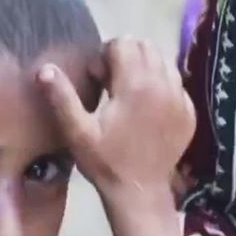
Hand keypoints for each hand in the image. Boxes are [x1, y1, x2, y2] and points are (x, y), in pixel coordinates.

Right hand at [39, 38, 191, 235]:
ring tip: (129, 94)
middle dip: (126, 57)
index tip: (98, 81)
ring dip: (145, 68)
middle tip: (112, 84)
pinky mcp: (189, 112)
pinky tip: (147, 109)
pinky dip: (162, 85)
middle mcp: (164, 85)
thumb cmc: (106, 162)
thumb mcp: (77, 132)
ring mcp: (181, 98)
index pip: (123, 44)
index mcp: (136, 85)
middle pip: (145, 46)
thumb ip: (62, 98)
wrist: (141, 192)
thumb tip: (45, 69)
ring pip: (164, 61)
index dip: (105, 57)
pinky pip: (177, 83)